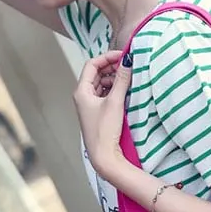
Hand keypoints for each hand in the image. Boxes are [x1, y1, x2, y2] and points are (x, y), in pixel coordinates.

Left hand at [73, 51, 132, 174]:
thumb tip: (128, 62)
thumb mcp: (115, 102)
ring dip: (115, 80)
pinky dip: (115, 90)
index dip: (107, 57)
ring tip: (128, 80)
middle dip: (112, 68)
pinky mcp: (98, 113)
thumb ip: (122, 80)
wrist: (103, 155)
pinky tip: (125, 92)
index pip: (92, 64)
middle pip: (97, 74)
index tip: (123, 56)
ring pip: (102, 84)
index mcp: (81, 91)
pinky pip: (105, 95)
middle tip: (128, 66)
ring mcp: (90, 105)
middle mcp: (83, 96)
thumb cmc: (104, 130)